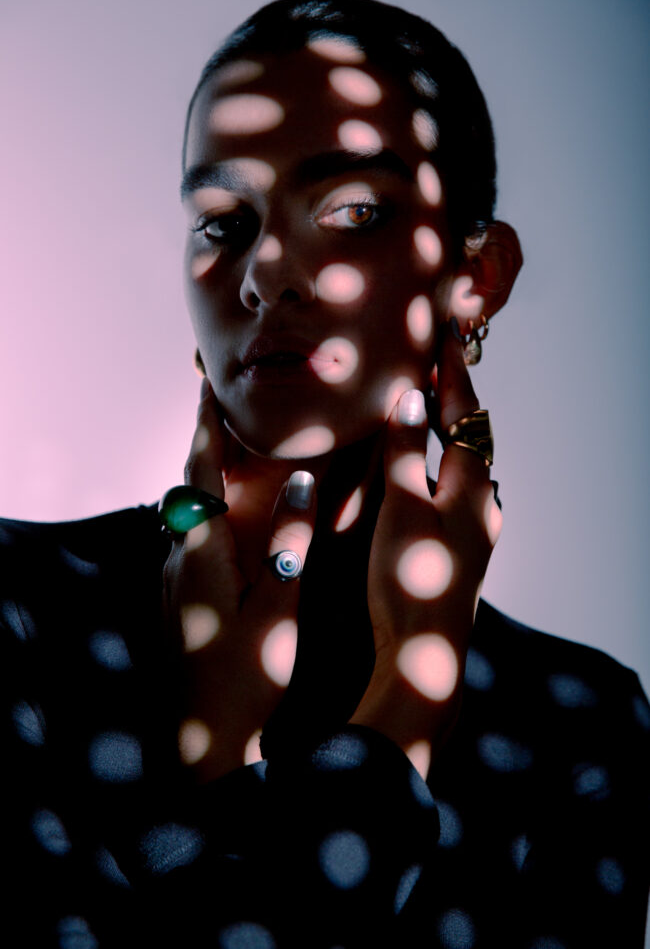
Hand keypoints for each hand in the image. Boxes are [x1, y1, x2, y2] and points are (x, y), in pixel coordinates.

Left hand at [162, 379, 316, 781]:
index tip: (210, 386)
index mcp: (203, 555)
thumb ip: (290, 543)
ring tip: (231, 451)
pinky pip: (194, 541)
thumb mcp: (280, 607)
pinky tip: (232, 522)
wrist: (206, 739)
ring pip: (191, 516)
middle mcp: (180, 561)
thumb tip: (299, 483)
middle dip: (206, 445)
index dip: (207, 428)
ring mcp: (175, 583)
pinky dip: (211, 514)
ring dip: (208, 480)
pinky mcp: (180, 602)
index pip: (201, 474)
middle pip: (190, 489)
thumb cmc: (248, 677)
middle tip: (224, 407)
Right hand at [350, 324, 500, 774]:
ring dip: (449, 431)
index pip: (463, 413)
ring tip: (428, 405)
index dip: (452, 371)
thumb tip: (410, 397)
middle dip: (455, 397)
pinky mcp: (462, 549)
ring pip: (466, 464)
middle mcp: (482, 502)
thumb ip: (403, 452)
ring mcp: (476, 528)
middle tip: (436, 360)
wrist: (424, 652)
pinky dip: (441, 464)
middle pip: (472, 435)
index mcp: (471, 485)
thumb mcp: (401, 507)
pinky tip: (425, 471)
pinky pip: (457, 489)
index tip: (445, 331)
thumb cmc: (409, 579)